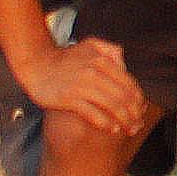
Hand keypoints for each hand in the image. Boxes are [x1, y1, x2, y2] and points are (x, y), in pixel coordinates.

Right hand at [11, 32, 150, 136]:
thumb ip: (110, 50)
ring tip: (129, 129)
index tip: (141, 111)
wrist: (36, 65)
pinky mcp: (69, 98)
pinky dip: (106, 123)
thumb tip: (125, 64)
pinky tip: (112, 129)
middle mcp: (95, 72)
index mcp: (103, 60)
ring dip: (124, 121)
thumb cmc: (64, 59)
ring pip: (112, 106)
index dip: (138, 99)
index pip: (128, 83)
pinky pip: (93, 113)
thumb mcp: (89, 45)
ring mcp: (82, 85)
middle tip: (138, 124)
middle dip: (134, 113)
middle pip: (123, 96)